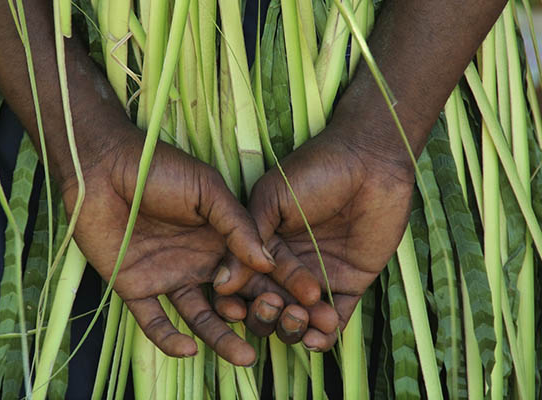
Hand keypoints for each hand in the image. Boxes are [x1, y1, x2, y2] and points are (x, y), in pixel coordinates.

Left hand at [61, 125, 274, 365]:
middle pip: (237, 298)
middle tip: (293, 333)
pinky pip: (155, 321)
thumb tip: (269, 261)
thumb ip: (236, 225)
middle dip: (265, 316)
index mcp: (220, 238)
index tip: (315, 302)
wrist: (102, 165)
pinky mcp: (136, 287)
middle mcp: (200, 261)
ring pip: (201, 316)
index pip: (258, 268)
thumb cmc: (158, 168)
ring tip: (246, 357)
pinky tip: (190, 349)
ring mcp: (169, 276)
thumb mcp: (206, 190)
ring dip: (222, 337)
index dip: (286, 285)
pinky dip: (169, 338)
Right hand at [213, 118, 413, 340]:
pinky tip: (319, 337)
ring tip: (300, 318)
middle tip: (274, 305)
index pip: (246, 282)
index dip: (238, 300)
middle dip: (267, 315)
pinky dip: (326, 334)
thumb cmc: (316, 170)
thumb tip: (221, 283)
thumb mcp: (273, 198)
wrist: (370, 161)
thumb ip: (250, 239)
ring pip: (299, 317)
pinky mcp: (349, 283)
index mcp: (265, 245)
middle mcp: (288, 265)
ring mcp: (318, 275)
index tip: (234, 309)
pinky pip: (335, 317)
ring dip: (295, 328)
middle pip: (269, 304)